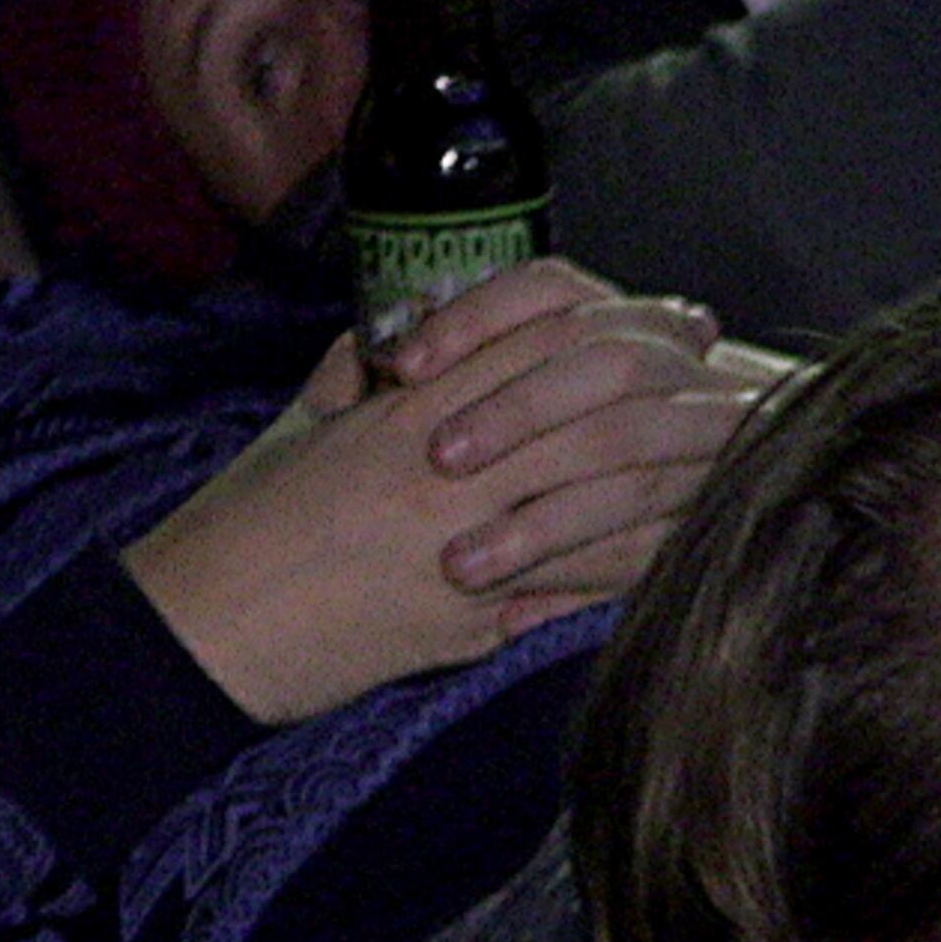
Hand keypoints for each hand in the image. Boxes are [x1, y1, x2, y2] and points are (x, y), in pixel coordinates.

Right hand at [120, 258, 789, 723]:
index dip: (611, 322)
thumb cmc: (247, 523)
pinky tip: (694, 549)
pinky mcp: (470, 619)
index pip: (528, 345)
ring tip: (736, 451)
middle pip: (583, 406)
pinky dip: (639, 562)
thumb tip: (409, 337)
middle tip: (728, 369)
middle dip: (667, 385)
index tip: (669, 317)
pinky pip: (577, 585)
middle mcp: (442, 470)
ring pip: (597, 491)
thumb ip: (359, 374)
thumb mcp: (302, 425)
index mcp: (402, 412)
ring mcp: (461, 543)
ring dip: (675, 469)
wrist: (204, 624)